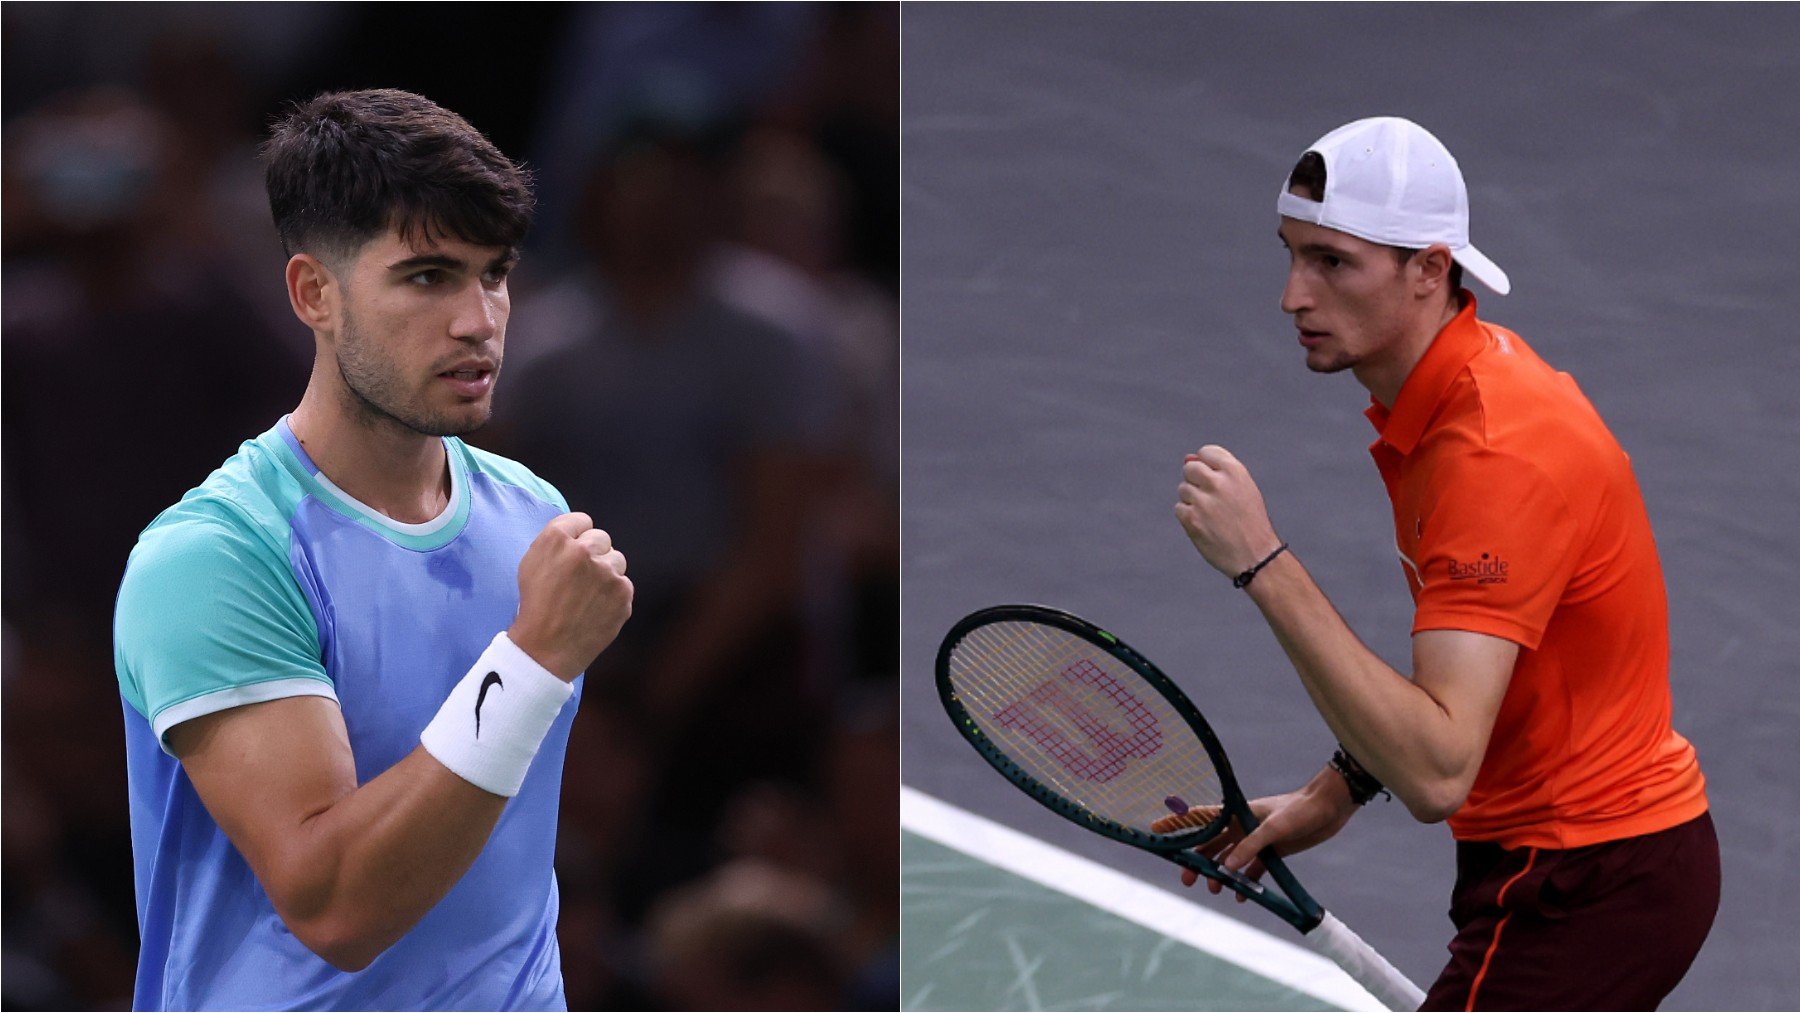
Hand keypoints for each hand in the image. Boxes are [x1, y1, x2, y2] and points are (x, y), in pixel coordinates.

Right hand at [509, 512, 633, 680]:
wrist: (545, 648)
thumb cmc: (535, 607)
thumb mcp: (531, 564)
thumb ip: (555, 542)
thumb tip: (578, 532)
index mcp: (556, 539)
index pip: (582, 520)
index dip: (579, 536)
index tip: (576, 550)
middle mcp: (584, 550)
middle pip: (601, 538)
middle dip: (594, 553)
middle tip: (581, 577)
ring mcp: (607, 572)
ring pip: (617, 560)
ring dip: (606, 573)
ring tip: (588, 595)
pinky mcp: (623, 593)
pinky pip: (624, 585)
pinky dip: (614, 595)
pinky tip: (596, 608)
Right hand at [1149, 779, 1355, 897]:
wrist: (1329, 808)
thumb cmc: (1300, 809)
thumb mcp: (1274, 828)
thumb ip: (1250, 847)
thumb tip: (1228, 868)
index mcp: (1236, 813)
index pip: (1200, 817)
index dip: (1177, 823)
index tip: (1155, 829)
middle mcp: (1241, 826)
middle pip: (1211, 845)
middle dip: (1196, 861)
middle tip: (1187, 878)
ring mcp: (1256, 839)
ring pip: (1229, 860)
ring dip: (1220, 874)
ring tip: (1215, 890)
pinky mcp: (1272, 851)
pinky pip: (1252, 870)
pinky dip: (1245, 883)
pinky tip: (1241, 896)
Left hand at [1174, 445, 1282, 578]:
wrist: (1255, 556)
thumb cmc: (1249, 520)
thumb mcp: (1244, 489)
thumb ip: (1218, 471)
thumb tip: (1187, 458)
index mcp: (1235, 471)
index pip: (1206, 452)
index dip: (1208, 466)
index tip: (1217, 482)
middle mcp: (1218, 483)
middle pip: (1189, 468)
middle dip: (1196, 481)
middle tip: (1212, 500)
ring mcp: (1203, 501)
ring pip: (1183, 489)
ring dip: (1192, 501)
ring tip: (1212, 515)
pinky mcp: (1191, 519)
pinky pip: (1179, 508)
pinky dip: (1188, 516)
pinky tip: (1205, 525)